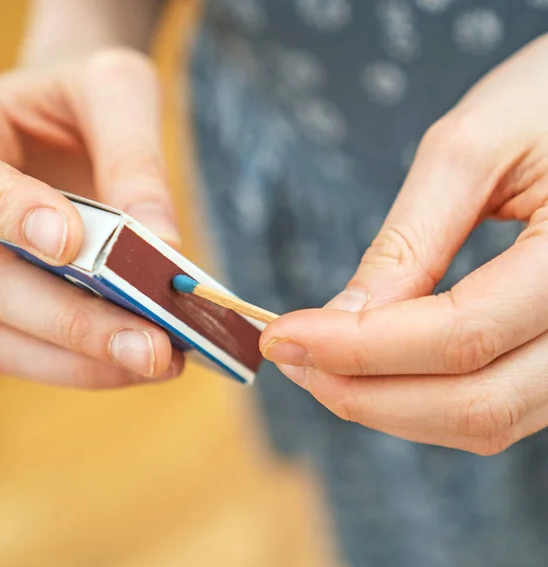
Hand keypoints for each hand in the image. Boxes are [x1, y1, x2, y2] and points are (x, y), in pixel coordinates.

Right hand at [0, 48, 183, 387]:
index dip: (5, 212)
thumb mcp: (115, 92)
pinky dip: (90, 366)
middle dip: (77, 325)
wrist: (68, 122)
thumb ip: (133, 158)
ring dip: (87, 362)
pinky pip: (34, 353)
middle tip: (154, 348)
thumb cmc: (83, 98)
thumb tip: (164, 245)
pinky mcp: (5, 309)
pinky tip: (147, 359)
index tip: (68, 243)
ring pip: (7, 340)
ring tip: (163, 362)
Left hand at [260, 34, 547, 454]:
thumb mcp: (471, 152)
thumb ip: (408, 243)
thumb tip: (340, 320)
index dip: (357, 346)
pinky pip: (495, 404)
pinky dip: (424, 399)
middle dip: (365, 393)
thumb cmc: (544, 102)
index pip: (461, 335)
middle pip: (477, 404)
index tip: (280, 335)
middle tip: (291, 360)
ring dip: (390, 406)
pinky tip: (372, 367)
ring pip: (486, 419)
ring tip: (318, 365)